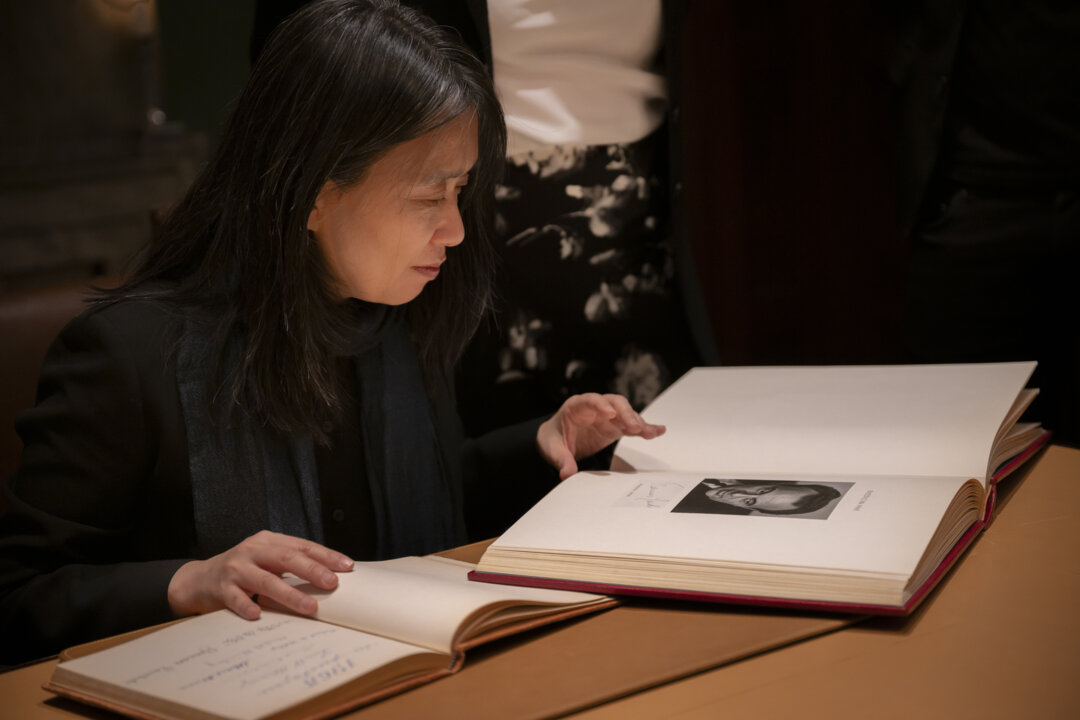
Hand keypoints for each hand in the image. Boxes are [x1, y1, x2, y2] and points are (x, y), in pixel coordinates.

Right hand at [167, 530, 353, 620]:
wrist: (199, 579)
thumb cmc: (242, 571)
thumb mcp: (266, 560)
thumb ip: (290, 564)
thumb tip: (330, 576)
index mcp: (268, 541)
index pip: (302, 546)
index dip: (325, 555)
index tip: (347, 566)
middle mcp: (253, 550)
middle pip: (286, 558)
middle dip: (312, 571)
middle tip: (332, 583)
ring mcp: (236, 568)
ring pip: (266, 580)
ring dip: (289, 594)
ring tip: (310, 606)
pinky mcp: (221, 587)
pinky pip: (236, 598)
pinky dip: (247, 606)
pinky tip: (258, 615)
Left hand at [537, 393, 665, 479]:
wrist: (557, 439)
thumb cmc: (554, 439)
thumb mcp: (553, 450)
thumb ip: (561, 460)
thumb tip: (567, 473)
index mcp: (576, 407)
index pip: (590, 400)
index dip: (600, 405)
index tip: (609, 414)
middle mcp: (595, 408)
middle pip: (614, 403)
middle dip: (625, 413)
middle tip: (634, 427)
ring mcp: (608, 416)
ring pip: (626, 413)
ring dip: (638, 421)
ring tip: (649, 433)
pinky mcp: (616, 427)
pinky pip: (632, 425)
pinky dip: (645, 428)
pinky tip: (659, 431)